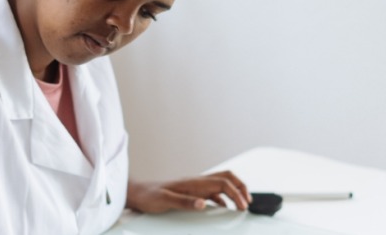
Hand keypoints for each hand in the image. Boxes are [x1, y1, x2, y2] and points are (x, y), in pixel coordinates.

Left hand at [125, 171, 251, 213]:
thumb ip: (184, 202)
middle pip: (226, 177)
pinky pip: (213, 193)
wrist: (137, 193)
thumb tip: (203, 204)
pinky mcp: (191, 192)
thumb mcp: (164, 200)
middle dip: (241, 187)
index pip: (222, 183)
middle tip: (248, 201)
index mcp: (193, 182)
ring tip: (242, 204)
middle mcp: (196, 182)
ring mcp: (195, 186)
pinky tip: (223, 208)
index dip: (236, 193)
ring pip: (221, 184)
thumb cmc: (149, 196)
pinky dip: (223, 198)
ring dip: (234, 191)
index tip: (243, 206)